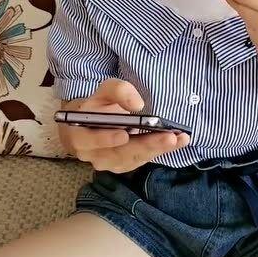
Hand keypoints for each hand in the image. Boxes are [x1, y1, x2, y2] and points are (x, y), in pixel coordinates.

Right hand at [60, 79, 189, 172]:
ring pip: (133, 159)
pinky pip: (141, 160)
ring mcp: (108, 163)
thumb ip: (118, 91)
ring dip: (157, 149)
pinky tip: (178, 141)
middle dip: (145, 145)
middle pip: (119, 153)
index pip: (90, 140)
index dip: (106, 139)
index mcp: (79, 134)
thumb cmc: (97, 105)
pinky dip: (160, 151)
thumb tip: (137, 105)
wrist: (91, 123)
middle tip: (168, 138)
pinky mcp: (123, 165)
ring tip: (179, 139)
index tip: (123, 135)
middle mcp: (92, 154)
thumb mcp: (104, 90)